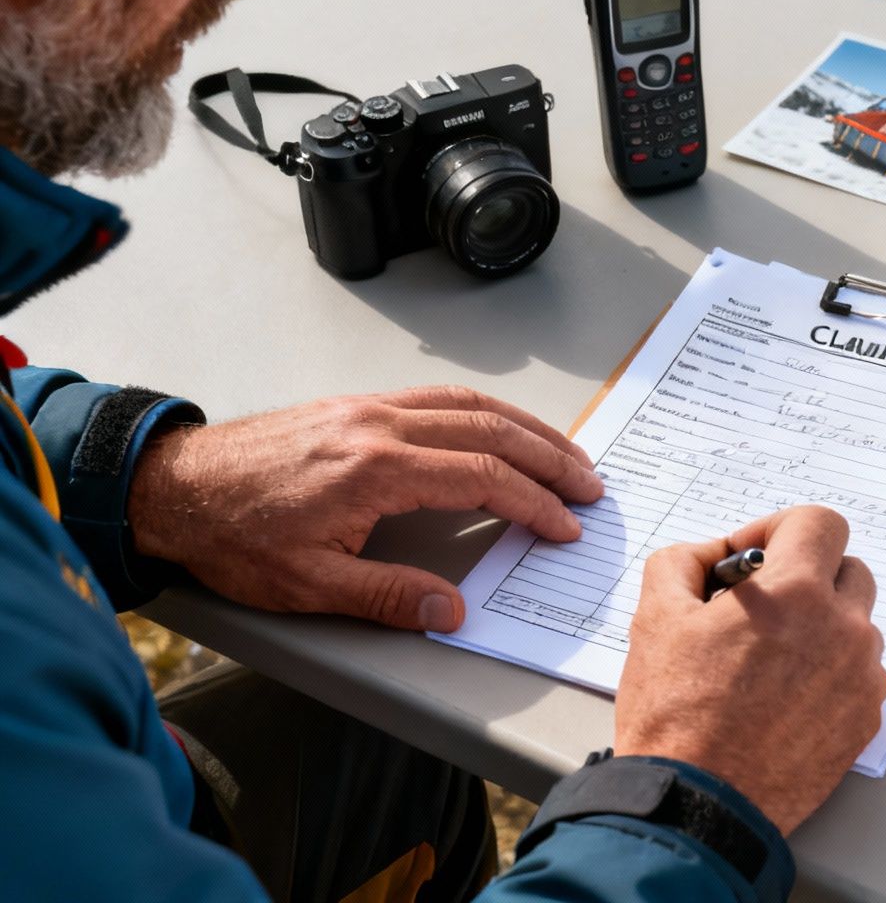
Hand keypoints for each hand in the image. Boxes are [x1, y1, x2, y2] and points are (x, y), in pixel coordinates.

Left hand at [129, 385, 601, 631]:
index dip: (533, 502)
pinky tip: (500, 428)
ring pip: (470, 405)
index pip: (481, 476)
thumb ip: (386, 595)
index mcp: (375, 469)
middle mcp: (379, 426)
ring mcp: (368, 408)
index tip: (563, 525)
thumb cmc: (234, 536)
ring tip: (564, 454)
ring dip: (526, 428)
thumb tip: (451, 608)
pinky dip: (485, 412)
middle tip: (589, 485)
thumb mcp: (307, 585)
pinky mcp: (355, 405)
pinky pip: (437, 398)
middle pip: (490, 430)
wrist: (175, 488)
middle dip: (550, 458)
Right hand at [614, 506, 885, 833]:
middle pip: (847, 570)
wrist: (697, 804)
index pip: (820, 521)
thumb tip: (712, 553)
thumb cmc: (675, 716)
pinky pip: (860, 675)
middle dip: (806, 576)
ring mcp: (861, 677)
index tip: (751, 557)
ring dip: (820, 627)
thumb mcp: (654, 617)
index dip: (780, 528)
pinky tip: (784, 698)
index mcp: (797, 592)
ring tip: (767, 661)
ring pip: (856, 626)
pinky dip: (830, 674)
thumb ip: (683, 562)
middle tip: (759, 607)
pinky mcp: (865, 720)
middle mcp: (844, 629)